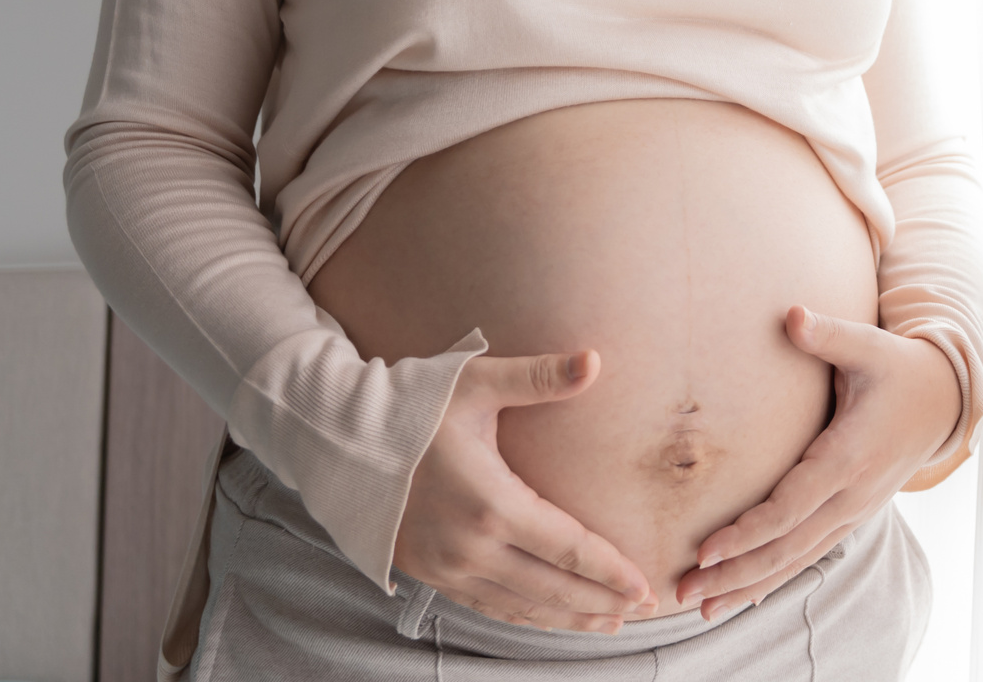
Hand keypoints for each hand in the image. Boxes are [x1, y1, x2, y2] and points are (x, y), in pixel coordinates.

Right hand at [392, 349, 658, 632]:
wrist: (337, 437)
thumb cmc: (412, 403)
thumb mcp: (477, 382)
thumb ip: (539, 377)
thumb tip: (596, 360)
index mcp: (490, 504)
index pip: (568, 548)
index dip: (610, 570)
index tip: (645, 586)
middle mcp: (469, 547)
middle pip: (551, 588)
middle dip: (600, 602)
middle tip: (642, 609)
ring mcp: (446, 566)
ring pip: (520, 606)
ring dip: (567, 617)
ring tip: (607, 622)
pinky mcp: (428, 573)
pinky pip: (487, 606)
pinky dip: (525, 617)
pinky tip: (548, 617)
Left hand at [674, 306, 960, 618]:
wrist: (943, 401)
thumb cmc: (898, 369)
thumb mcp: (870, 346)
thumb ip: (829, 335)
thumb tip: (792, 314)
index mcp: (850, 457)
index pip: (790, 507)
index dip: (747, 533)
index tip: (704, 550)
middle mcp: (853, 495)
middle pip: (786, 547)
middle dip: (734, 573)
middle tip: (684, 592)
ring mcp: (855, 511)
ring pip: (797, 559)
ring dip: (750, 586)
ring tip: (704, 610)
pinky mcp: (852, 516)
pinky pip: (810, 554)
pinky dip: (775, 578)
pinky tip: (743, 597)